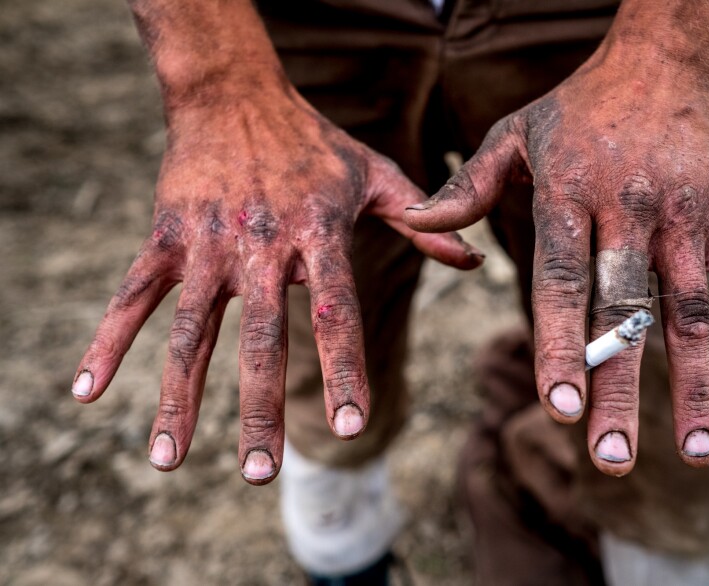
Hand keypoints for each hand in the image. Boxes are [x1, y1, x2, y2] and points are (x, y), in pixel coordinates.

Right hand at [71, 81, 481, 483]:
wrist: (235, 94)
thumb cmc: (315, 143)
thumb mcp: (376, 176)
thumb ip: (423, 223)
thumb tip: (474, 262)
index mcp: (319, 232)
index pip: (337, 309)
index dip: (346, 368)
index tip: (352, 427)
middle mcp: (263, 242)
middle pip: (261, 337)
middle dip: (260, 408)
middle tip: (262, 474)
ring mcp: (209, 241)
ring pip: (190, 328)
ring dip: (178, 396)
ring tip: (168, 461)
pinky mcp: (166, 236)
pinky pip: (133, 295)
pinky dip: (108, 342)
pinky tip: (88, 392)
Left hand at [405, 7, 708, 475]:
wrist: (670, 55)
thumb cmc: (581, 105)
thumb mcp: (516, 134)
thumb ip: (468, 186)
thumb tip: (412, 222)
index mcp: (571, 195)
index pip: (561, 282)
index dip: (558, 346)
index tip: (559, 409)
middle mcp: (630, 212)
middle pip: (623, 313)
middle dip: (618, 387)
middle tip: (608, 458)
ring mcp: (687, 219)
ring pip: (689, 314)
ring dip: (692, 386)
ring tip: (692, 454)